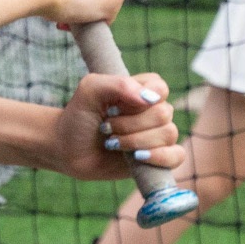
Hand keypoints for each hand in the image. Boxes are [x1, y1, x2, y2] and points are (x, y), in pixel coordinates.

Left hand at [52, 71, 182, 180]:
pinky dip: (159, 157)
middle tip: (106, 127)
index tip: (113, 107)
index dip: (139, 100)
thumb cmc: (78, 116)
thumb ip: (119, 84)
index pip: (161, 89)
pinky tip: (137, 157)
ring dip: (135, 140)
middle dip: (130, 124)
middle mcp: (154, 111)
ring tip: (112, 143)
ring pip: (168, 133)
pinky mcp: (158, 159)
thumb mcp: (90, 90)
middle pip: (163, 113)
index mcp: (143, 90)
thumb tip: (150, 99)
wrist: (67, 149)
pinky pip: (177, 156)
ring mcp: (157, 135)